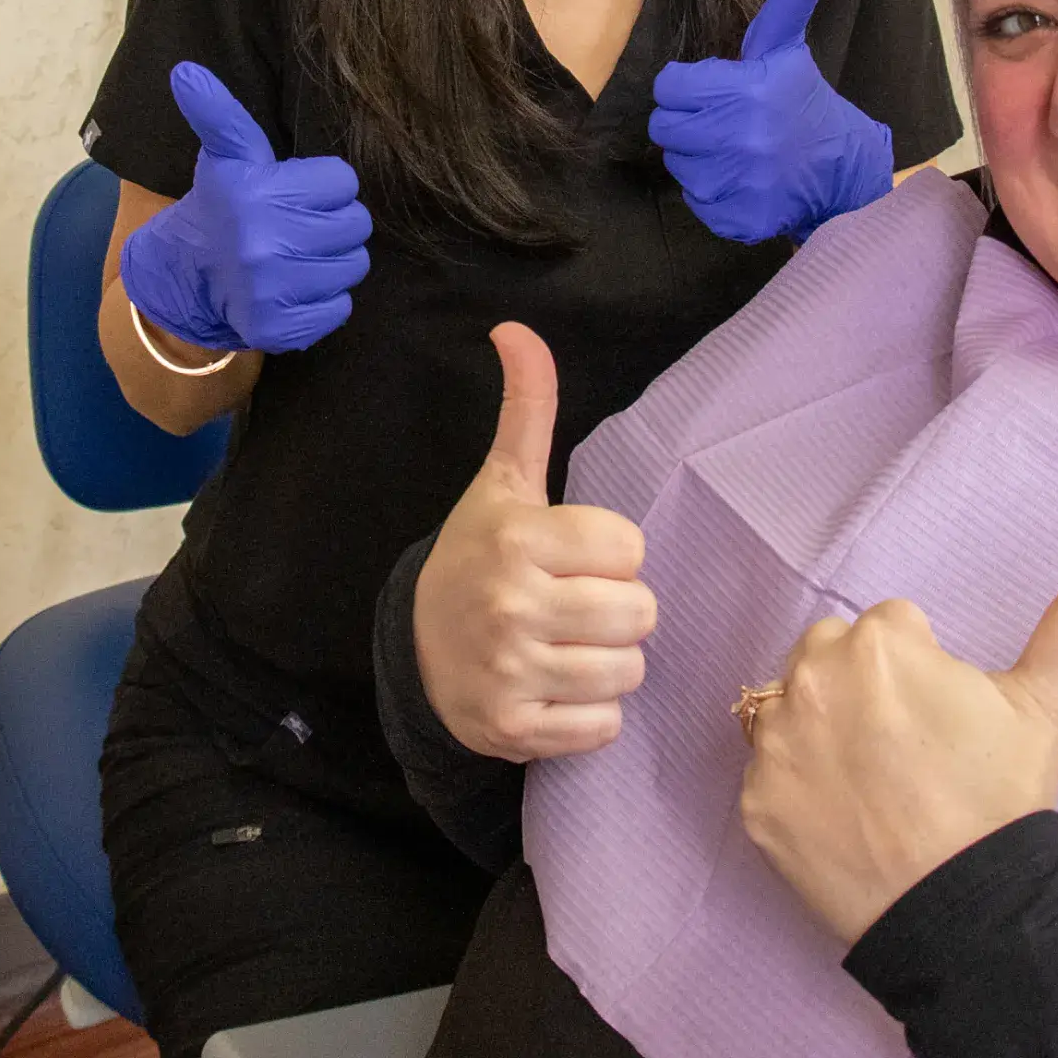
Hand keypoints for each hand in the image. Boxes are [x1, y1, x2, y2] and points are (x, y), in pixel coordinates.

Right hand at [118, 63, 370, 354]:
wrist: (186, 279)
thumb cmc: (222, 208)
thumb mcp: (225, 158)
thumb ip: (220, 114)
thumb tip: (186, 70)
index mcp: (256, 194)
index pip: (344, 182)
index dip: (324, 187)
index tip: (295, 194)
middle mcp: (264, 243)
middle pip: (356, 225)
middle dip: (333, 223)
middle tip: (299, 227)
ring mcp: (273, 290)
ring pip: (354, 266)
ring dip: (333, 261)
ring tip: (298, 256)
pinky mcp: (281, 328)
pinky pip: (340, 308)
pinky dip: (324, 301)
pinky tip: (295, 289)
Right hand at [411, 323, 657, 759]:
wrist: (417, 650)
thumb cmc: (481, 556)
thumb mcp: (504, 482)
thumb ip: (527, 409)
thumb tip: (515, 328)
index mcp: (520, 539)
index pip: (631, 549)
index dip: (613, 555)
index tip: (576, 557)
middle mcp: (513, 605)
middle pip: (641, 614)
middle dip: (620, 611)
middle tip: (577, 606)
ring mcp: (512, 672)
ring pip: (628, 672)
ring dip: (609, 663)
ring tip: (568, 646)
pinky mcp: (515, 729)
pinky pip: (604, 728)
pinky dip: (590, 716)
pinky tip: (555, 688)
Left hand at [650, 0, 893, 244]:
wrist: (842, 169)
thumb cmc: (801, 101)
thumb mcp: (788, 48)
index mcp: (745, 90)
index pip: (668, 87)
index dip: (688, 88)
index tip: (717, 92)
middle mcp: (740, 138)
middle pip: (665, 127)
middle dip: (690, 122)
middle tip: (723, 122)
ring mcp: (739, 182)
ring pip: (678, 165)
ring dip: (700, 158)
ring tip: (735, 151)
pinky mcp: (739, 217)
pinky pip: (696, 201)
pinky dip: (714, 193)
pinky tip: (742, 180)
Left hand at [740, 565, 1057, 945]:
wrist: (967, 918)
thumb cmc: (1002, 801)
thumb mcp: (1043, 705)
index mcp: (880, 641)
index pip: (894, 629)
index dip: (924, 673)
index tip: (943, 723)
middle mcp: (813, 677)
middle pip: (832, 656)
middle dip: (863, 687)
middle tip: (908, 752)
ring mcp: (777, 744)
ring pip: (794, 708)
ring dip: (823, 731)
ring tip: (875, 785)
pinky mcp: (754, 803)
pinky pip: (770, 775)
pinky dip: (798, 792)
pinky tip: (844, 822)